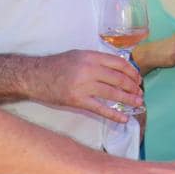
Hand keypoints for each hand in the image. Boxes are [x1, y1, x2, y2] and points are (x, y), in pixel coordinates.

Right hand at [28, 50, 142, 122]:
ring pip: (113, 94)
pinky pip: (100, 109)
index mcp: (91, 56)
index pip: (119, 63)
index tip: (138, 78)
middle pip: (119, 79)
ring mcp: (83, 85)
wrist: (34, 76)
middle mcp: (89, 69)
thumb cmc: (57, 66)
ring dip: (128, 100)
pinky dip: (114, 114)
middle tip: (140, 93)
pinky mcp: (77, 100)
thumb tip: (118, 69)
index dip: (132, 72)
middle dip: (133, 87)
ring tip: (138, 104)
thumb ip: (97, 60)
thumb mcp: (79, 55)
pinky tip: (124, 118)